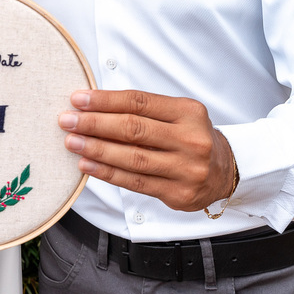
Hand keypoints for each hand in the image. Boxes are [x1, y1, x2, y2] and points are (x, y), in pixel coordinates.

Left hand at [58, 89, 235, 211]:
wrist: (226, 171)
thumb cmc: (191, 137)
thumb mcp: (177, 115)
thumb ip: (143, 111)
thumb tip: (93, 106)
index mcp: (188, 112)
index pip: (139, 102)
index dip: (105, 100)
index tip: (78, 99)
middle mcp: (190, 140)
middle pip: (133, 129)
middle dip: (95, 124)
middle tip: (67, 121)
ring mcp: (186, 169)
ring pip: (132, 158)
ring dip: (96, 149)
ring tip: (72, 142)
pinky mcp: (179, 194)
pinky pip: (135, 183)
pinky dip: (108, 173)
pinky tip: (87, 165)